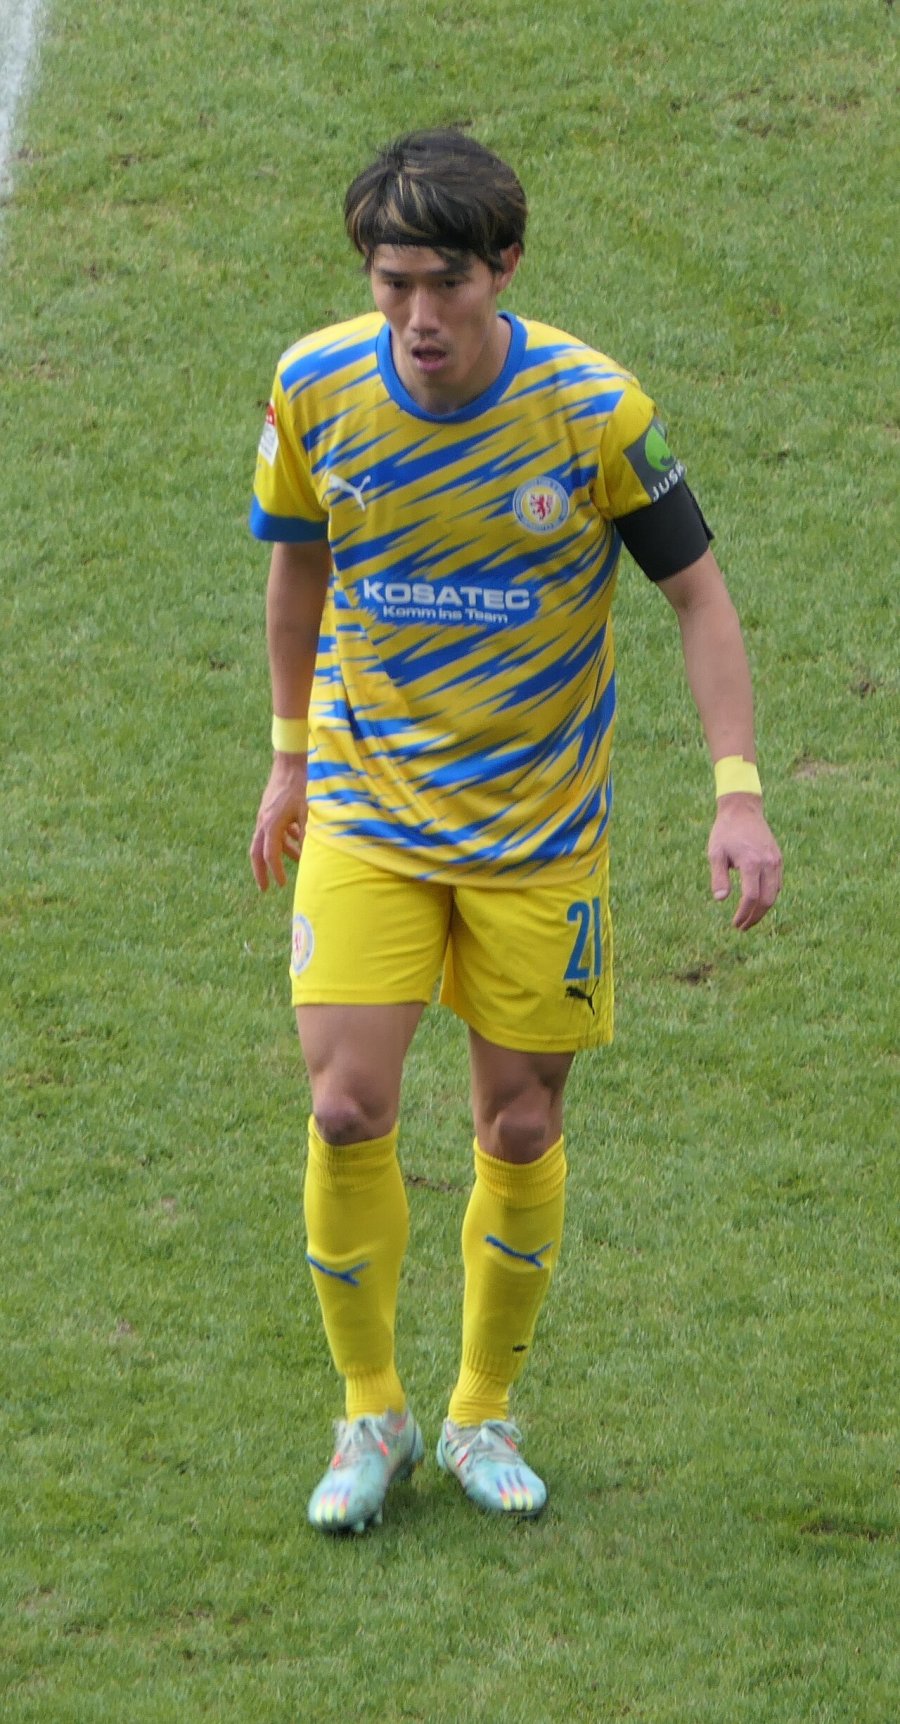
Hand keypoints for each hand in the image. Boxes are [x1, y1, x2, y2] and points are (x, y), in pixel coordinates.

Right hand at [249, 755, 308, 890]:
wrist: (292, 761)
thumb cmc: (302, 784)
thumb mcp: (309, 812)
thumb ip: (307, 835)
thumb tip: (309, 857)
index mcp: (271, 823)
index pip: (270, 854)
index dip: (275, 871)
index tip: (281, 884)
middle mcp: (264, 821)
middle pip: (256, 852)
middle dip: (260, 871)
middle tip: (265, 888)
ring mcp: (265, 814)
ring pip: (266, 842)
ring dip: (278, 855)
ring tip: (292, 866)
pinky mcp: (270, 809)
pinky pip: (273, 831)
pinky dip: (283, 840)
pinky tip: (296, 842)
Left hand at [708, 794, 781, 929]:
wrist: (743, 810)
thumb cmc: (725, 832)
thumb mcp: (715, 853)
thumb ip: (718, 877)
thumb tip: (721, 900)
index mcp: (751, 863)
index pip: (751, 897)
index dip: (744, 914)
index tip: (735, 924)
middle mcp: (768, 863)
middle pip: (767, 900)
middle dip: (755, 917)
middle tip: (743, 927)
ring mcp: (775, 861)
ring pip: (775, 893)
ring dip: (763, 910)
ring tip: (750, 918)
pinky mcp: (778, 858)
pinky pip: (777, 883)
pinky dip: (769, 896)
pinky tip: (757, 903)